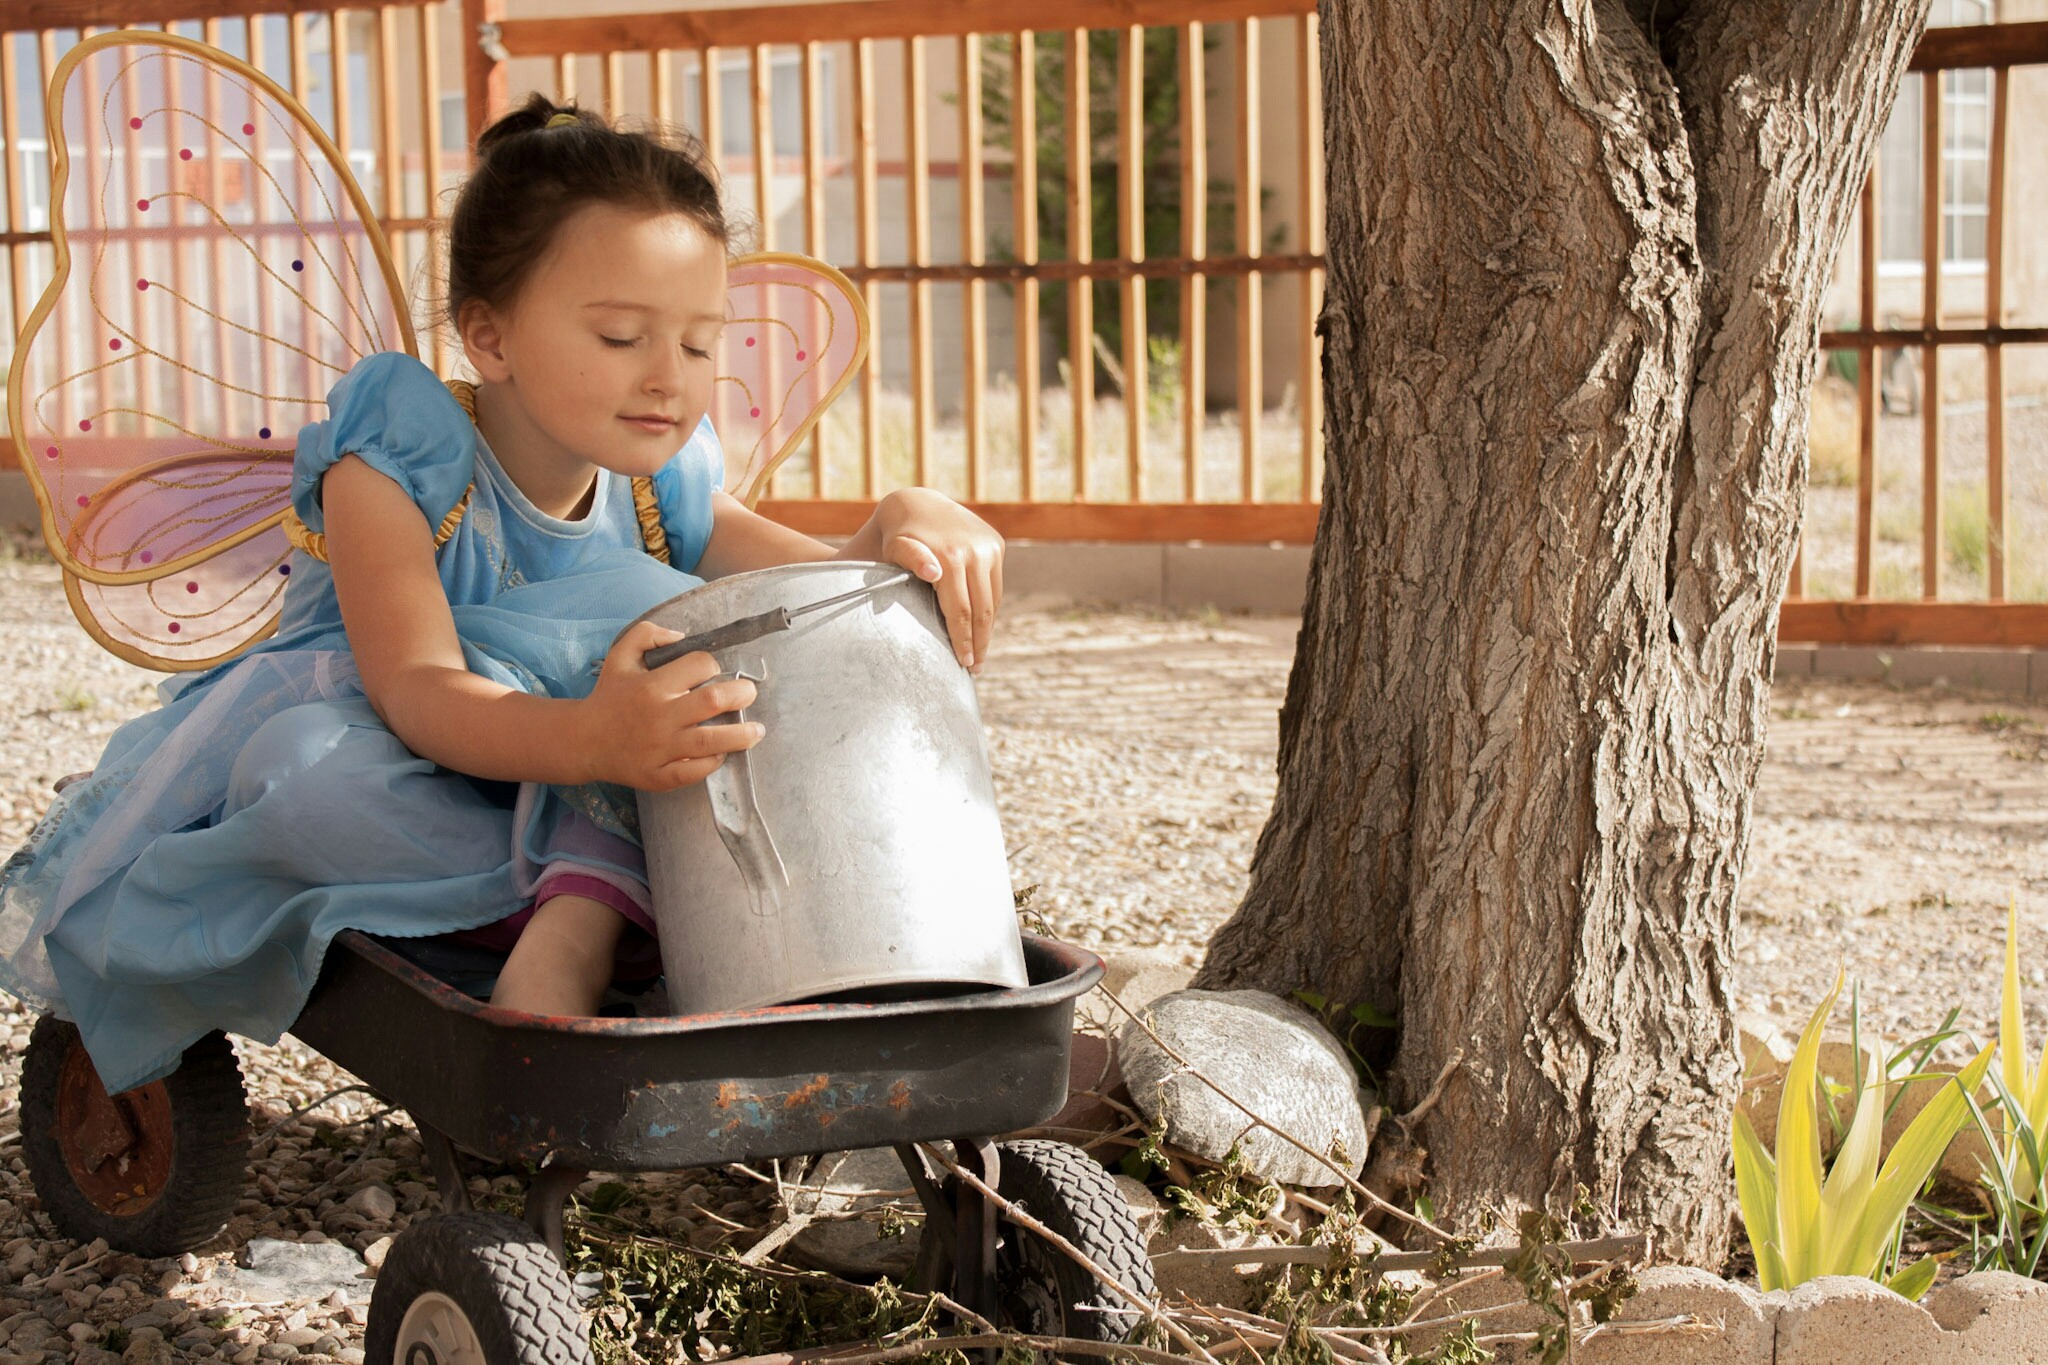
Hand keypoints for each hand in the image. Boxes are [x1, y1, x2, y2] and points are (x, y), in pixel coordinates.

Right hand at [576, 621, 763, 789]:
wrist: (584, 740)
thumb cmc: (610, 696)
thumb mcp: (620, 656)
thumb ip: (647, 634)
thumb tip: (681, 635)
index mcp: (652, 684)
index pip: (699, 665)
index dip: (712, 665)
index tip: (713, 672)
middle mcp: (659, 716)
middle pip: (713, 700)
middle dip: (741, 694)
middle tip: (749, 695)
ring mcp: (659, 748)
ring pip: (710, 742)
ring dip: (741, 735)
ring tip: (757, 731)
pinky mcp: (658, 775)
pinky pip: (692, 772)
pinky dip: (711, 764)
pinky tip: (720, 755)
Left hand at [872, 488, 1003, 673]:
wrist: (917, 503)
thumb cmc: (897, 537)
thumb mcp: (894, 548)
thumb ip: (909, 559)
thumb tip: (933, 572)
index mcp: (951, 556)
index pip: (962, 611)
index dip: (963, 641)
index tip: (964, 665)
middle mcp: (976, 551)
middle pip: (982, 609)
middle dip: (980, 643)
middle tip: (975, 668)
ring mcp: (989, 546)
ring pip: (993, 599)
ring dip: (988, 629)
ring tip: (980, 654)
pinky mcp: (996, 544)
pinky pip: (995, 586)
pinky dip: (989, 608)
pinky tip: (982, 627)